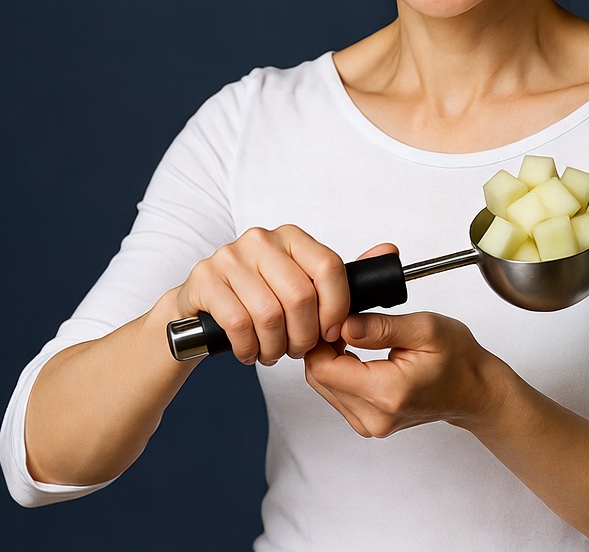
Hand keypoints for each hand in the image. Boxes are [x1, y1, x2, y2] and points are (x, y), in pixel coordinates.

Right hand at [174, 224, 352, 365]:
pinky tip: (250, 351)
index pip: (328, 267)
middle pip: (300, 296)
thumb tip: (386, 258)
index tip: (332, 332)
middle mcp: (261, 240)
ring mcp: (230, 257)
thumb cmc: (258, 296)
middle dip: (304, 336)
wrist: (203, 303)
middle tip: (298, 349)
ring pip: (270, 315)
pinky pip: (238, 324)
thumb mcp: (299, 283)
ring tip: (273, 352)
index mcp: (291, 237)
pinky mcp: (205, 279)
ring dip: (276, 347)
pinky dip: (249, 348)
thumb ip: (337, 279)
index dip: (336, 307)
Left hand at [304, 310, 494, 436]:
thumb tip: (344, 324)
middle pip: (318, 377)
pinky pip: (336, 394)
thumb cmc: (457, 359)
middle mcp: (374, 416)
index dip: (321, 337)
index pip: (323, 367)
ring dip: (330, 358)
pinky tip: (357, 354)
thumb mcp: (424, 328)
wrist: (474, 390)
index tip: (336, 317)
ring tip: (354, 336)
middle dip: (323, 345)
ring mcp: (370, 424)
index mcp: (387, 392)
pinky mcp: (368, 424)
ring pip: (324, 386)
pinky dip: (340, 371)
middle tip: (344, 321)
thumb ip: (381, 326)